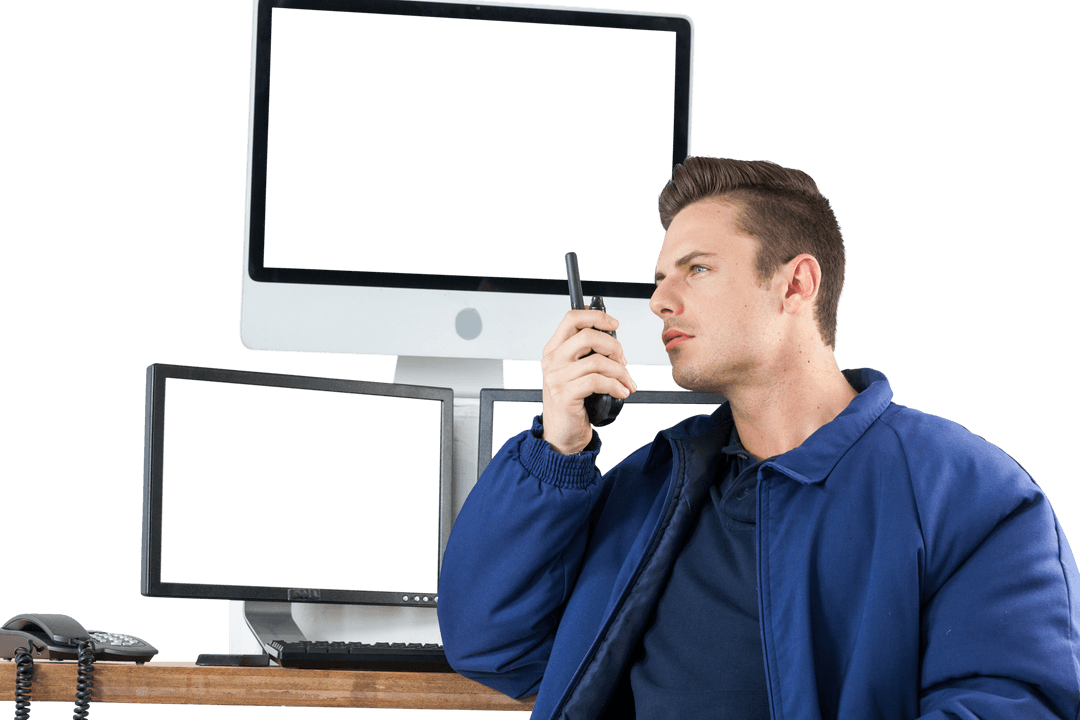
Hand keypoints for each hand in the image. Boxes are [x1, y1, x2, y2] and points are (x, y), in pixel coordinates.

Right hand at [540, 309, 636, 454]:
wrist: (561, 435)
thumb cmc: (572, 404)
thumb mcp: (575, 373)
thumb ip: (587, 355)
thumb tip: (615, 344)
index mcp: (554, 350)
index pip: (572, 318)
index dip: (596, 316)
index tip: (614, 324)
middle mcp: (552, 361)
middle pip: (587, 335)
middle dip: (614, 346)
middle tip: (623, 362)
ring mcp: (556, 378)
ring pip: (597, 361)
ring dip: (620, 372)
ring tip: (626, 382)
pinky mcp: (565, 395)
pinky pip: (597, 382)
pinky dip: (616, 386)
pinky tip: (621, 392)